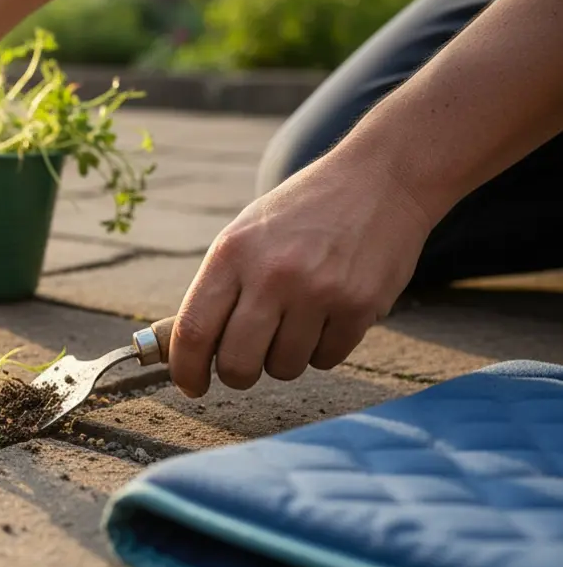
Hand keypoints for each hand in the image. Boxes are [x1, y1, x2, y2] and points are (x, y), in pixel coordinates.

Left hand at [169, 156, 435, 396]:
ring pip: (284, 368)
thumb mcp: (245, 235)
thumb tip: (187, 350)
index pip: (194, 331)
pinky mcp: (359, 306)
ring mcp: (318, 291)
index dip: (186, 369)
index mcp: (232, 253)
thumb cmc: (301, 214)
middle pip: (237, 364)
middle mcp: (272, 274)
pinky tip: (328, 314)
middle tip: (244, 364)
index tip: (190, 386)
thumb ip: (218, 289)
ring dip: (285, 358)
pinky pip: (326, 359)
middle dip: (237, 375)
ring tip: (296, 320)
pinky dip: (322, 349)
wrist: (380, 180)